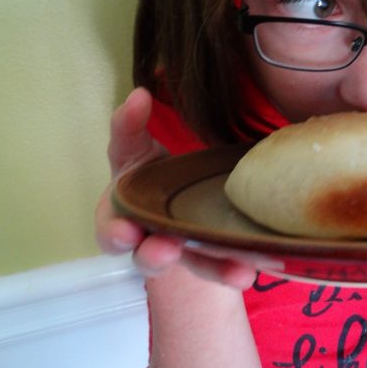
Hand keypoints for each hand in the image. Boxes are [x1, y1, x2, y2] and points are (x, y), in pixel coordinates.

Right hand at [95, 87, 256, 287]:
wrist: (181, 196)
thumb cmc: (151, 173)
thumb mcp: (134, 149)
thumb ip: (130, 126)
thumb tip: (138, 95)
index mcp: (125, 217)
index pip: (113, 229)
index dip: (116, 233)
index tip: (125, 232)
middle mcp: (151, 241)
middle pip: (148, 256)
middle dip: (155, 256)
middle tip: (164, 252)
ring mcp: (187, 252)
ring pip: (196, 265)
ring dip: (213, 269)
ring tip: (237, 273)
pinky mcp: (216, 256)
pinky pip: (226, 266)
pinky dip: (238, 269)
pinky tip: (253, 267)